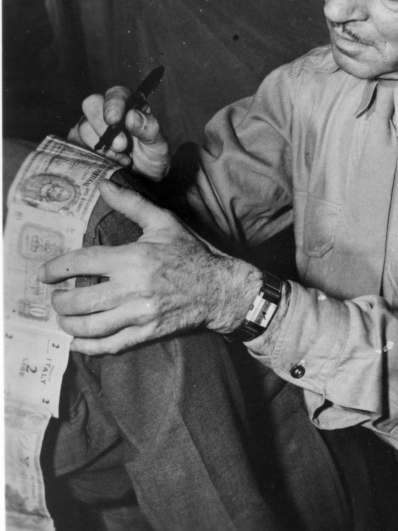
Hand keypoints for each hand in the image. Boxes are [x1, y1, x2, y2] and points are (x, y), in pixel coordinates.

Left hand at [39, 180, 261, 354]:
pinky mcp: (147, 333)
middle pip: (79, 300)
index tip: (44, 274)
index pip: (82, 262)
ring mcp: (139, 314)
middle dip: (59, 301)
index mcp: (133, 258)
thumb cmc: (190, 254)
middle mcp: (132, 288)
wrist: (219, 288)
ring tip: (65, 318)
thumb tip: (103, 184)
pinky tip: (77, 342)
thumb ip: (130, 202)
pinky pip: (110, 345)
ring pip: (90, 326)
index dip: (56, 269)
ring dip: (69, 324)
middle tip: (56, 297)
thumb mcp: (163, 222)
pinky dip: (88, 347)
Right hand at [68, 86, 169, 181]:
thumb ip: (149, 129)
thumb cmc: (152, 159)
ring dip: (101, 146)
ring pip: (83, 127)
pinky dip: (90, 156)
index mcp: (129, 106)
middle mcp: (107, 112)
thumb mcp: (159, 146)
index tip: (114, 120)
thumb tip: (132, 115)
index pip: (116, 94)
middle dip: (102, 126)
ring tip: (122, 160)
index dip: (113, 104)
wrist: (143, 180)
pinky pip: (75, 146)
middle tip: (121, 146)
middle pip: (92, 104)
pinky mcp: (81, 144)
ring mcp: (92, 128)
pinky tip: (108, 164)